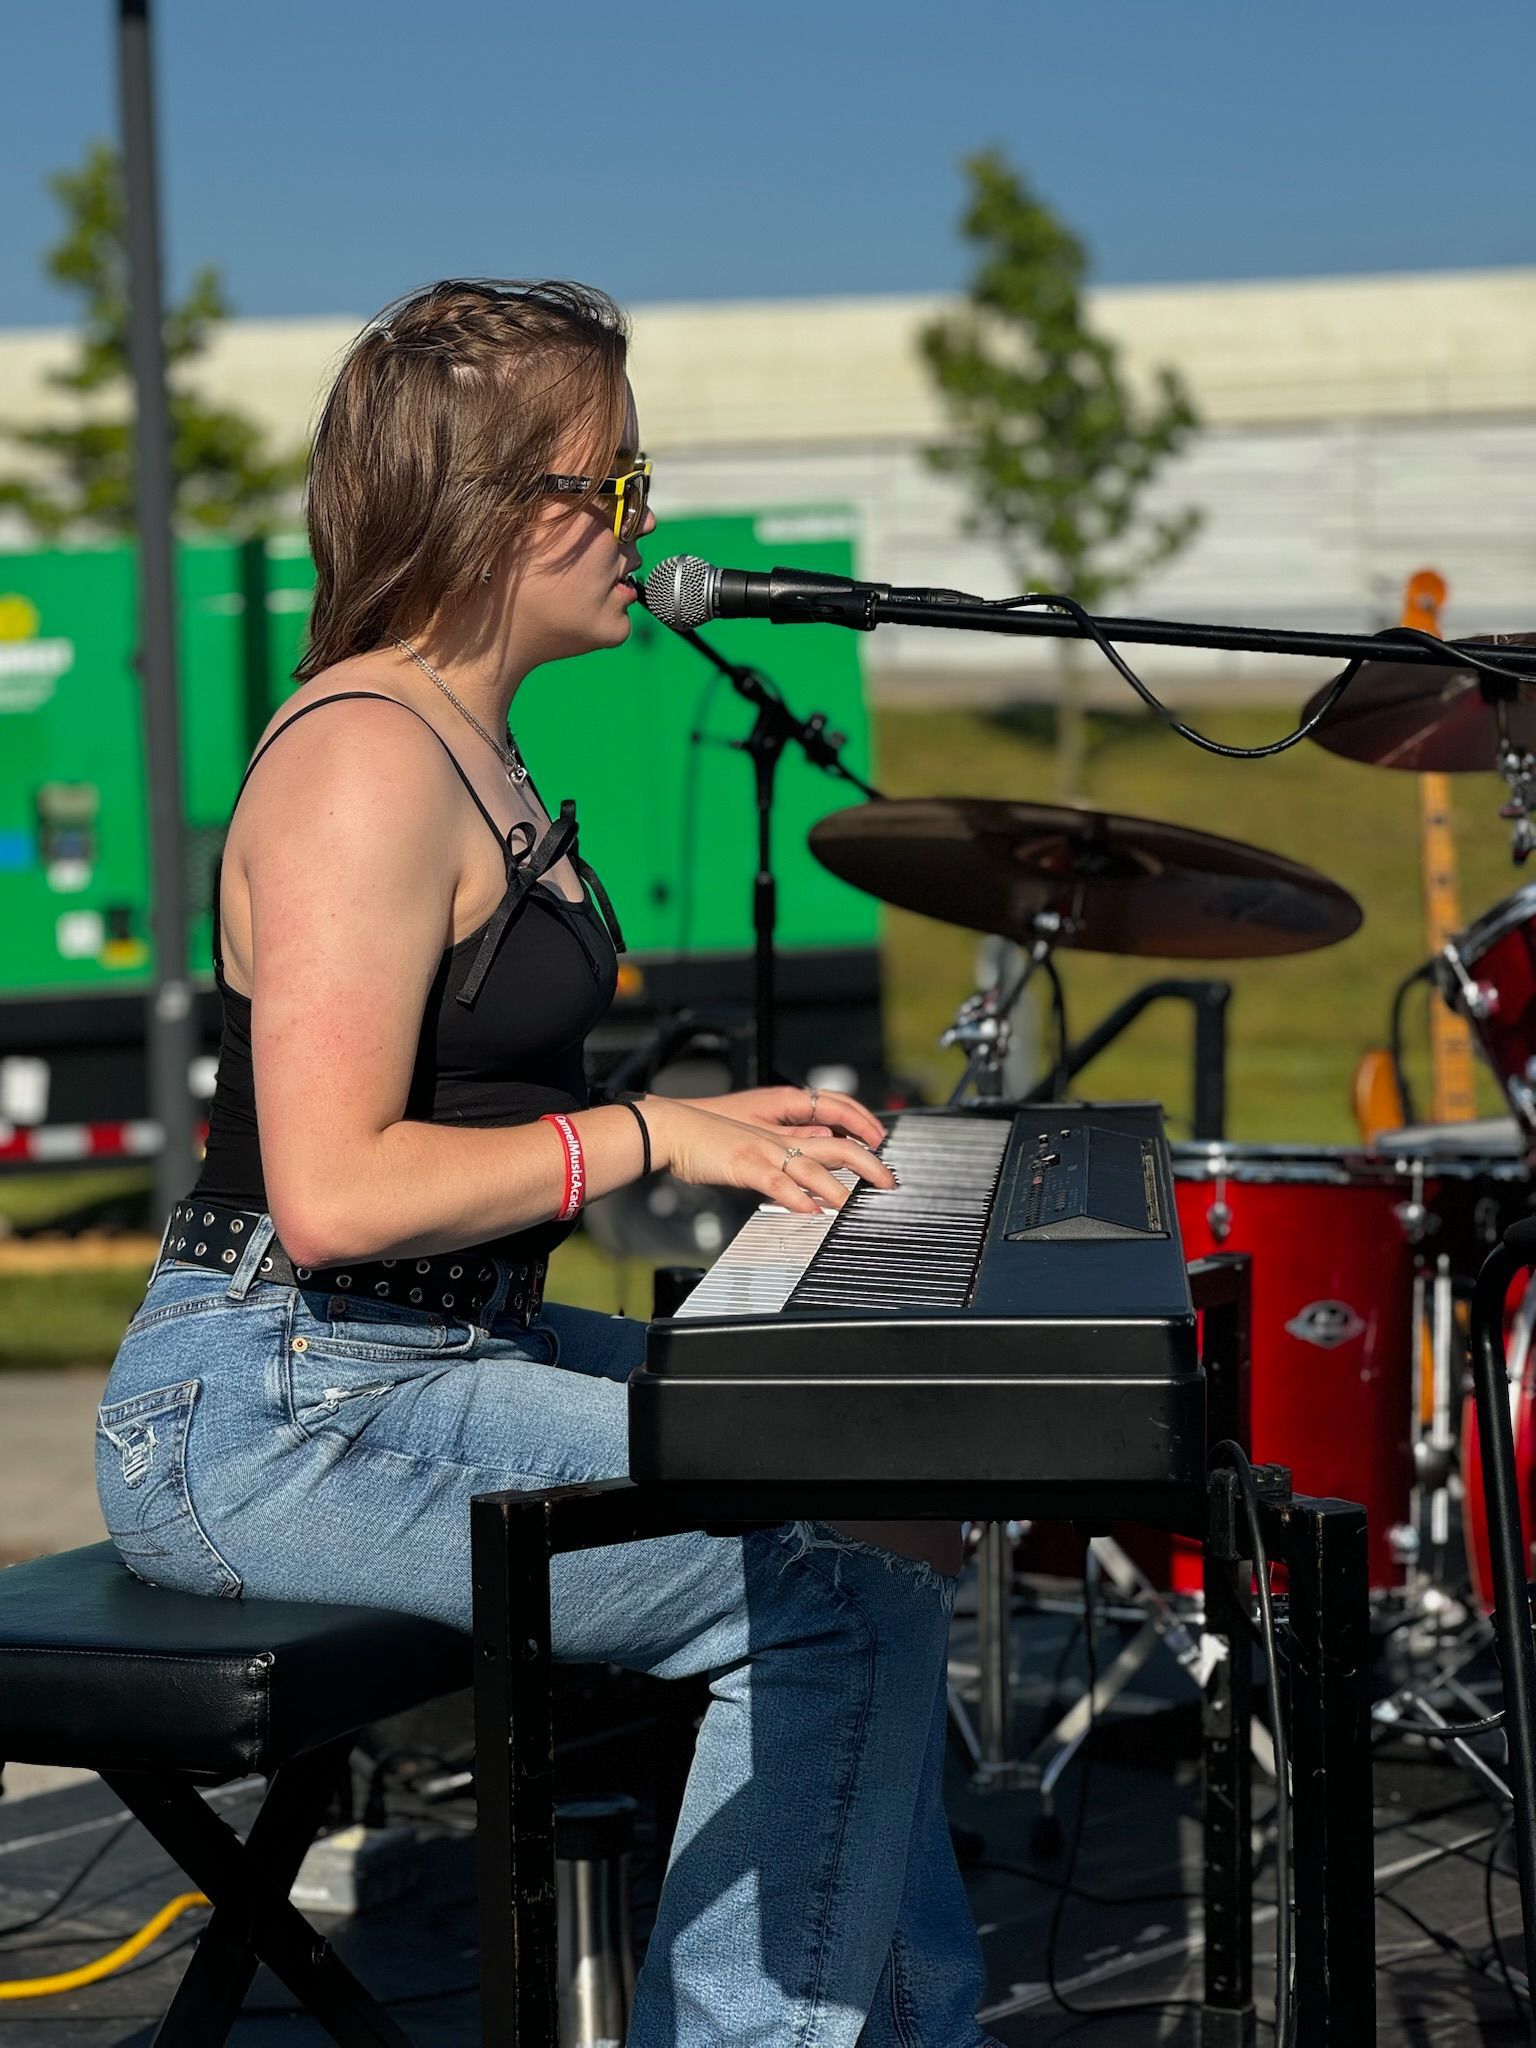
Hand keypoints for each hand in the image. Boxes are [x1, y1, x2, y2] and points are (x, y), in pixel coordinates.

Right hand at [645, 1097, 896, 1216]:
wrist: (672, 1129)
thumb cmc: (707, 1139)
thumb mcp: (751, 1144)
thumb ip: (781, 1153)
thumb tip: (810, 1170)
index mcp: (781, 1135)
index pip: (832, 1137)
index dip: (862, 1147)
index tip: (882, 1162)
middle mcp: (778, 1140)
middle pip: (835, 1148)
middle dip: (868, 1165)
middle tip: (889, 1183)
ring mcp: (762, 1151)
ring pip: (810, 1166)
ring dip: (837, 1186)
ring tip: (856, 1204)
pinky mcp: (743, 1165)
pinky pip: (775, 1181)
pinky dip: (796, 1196)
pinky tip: (810, 1210)